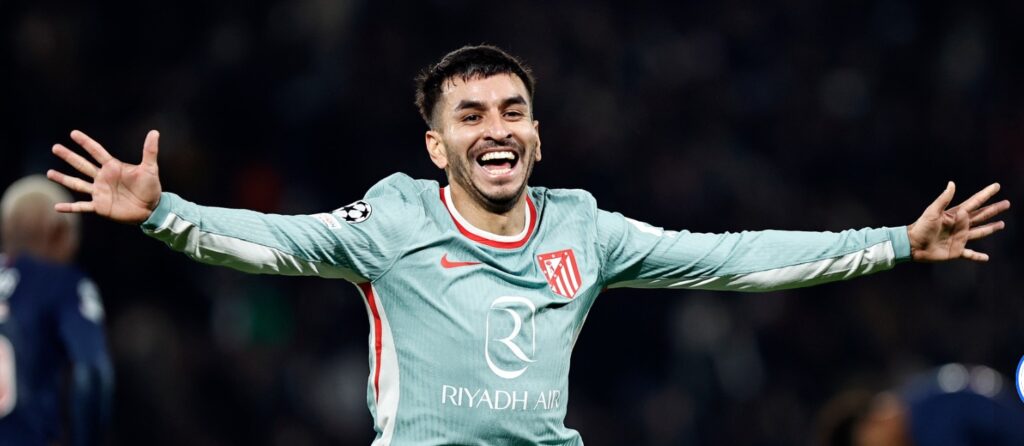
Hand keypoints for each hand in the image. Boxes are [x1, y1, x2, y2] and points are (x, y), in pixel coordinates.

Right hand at [46, 130, 162, 223]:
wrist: (151, 209)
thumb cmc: (151, 187)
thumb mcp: (150, 168)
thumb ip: (150, 151)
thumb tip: (154, 132)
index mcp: (112, 167)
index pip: (96, 152)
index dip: (85, 142)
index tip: (73, 133)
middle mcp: (103, 178)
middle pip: (82, 165)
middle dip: (69, 156)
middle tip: (55, 147)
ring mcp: (99, 192)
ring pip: (77, 184)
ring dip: (63, 179)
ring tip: (49, 173)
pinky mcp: (100, 206)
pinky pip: (81, 206)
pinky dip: (70, 207)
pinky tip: (57, 207)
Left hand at [906, 182, 1009, 261]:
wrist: (913, 245)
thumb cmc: (921, 226)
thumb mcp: (932, 211)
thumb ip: (943, 199)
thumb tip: (952, 183)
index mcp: (955, 215)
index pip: (975, 202)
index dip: (985, 194)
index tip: (996, 186)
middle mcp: (960, 226)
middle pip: (981, 216)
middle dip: (993, 210)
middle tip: (1007, 203)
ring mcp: (959, 238)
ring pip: (980, 232)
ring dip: (991, 228)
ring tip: (1002, 224)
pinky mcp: (956, 251)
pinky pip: (970, 254)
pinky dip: (978, 256)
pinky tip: (986, 258)